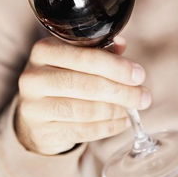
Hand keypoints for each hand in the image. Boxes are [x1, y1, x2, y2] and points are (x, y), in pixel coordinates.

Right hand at [14, 36, 150, 154]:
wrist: (35, 111)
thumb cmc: (62, 76)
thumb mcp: (75, 57)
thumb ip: (99, 50)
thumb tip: (122, 45)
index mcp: (43, 50)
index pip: (85, 57)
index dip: (116, 67)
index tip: (139, 75)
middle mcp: (33, 77)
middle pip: (87, 85)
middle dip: (122, 92)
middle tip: (144, 97)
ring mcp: (33, 106)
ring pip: (85, 110)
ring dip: (116, 111)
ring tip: (132, 109)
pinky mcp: (41, 132)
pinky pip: (82, 131)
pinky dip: (107, 127)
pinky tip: (121, 121)